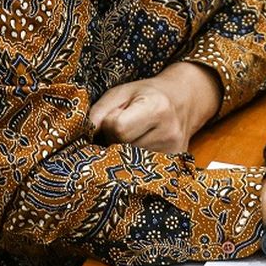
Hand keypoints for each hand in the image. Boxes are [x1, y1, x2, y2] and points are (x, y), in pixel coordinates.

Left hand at [88, 62, 220, 152]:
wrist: (184, 100)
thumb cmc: (146, 94)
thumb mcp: (120, 93)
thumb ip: (98, 113)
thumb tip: (82, 138)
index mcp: (157, 107)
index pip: (119, 129)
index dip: (110, 124)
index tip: (117, 115)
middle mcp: (169, 132)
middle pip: (123, 149)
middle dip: (115, 142)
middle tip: (125, 129)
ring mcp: (174, 152)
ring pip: (130, 163)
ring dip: (124, 153)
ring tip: (135, 137)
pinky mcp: (174, 165)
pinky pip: (141, 172)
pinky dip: (134, 162)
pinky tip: (142, 148)